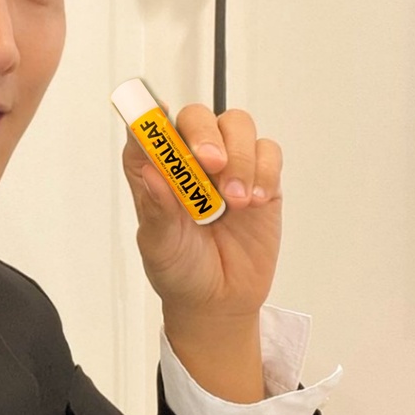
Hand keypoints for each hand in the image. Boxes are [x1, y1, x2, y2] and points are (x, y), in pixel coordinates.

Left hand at [121, 103, 281, 400]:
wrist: (220, 299)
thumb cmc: (180, 268)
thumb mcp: (159, 245)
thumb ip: (157, 210)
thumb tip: (152, 173)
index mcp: (153, 170)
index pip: (146, 130)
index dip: (150, 116)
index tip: (158, 114)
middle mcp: (188, 159)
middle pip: (196, 118)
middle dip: (204, 134)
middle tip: (211, 163)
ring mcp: (227, 165)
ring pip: (236, 126)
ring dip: (239, 157)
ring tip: (235, 201)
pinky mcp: (260, 177)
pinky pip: (268, 151)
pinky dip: (264, 171)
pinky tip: (255, 201)